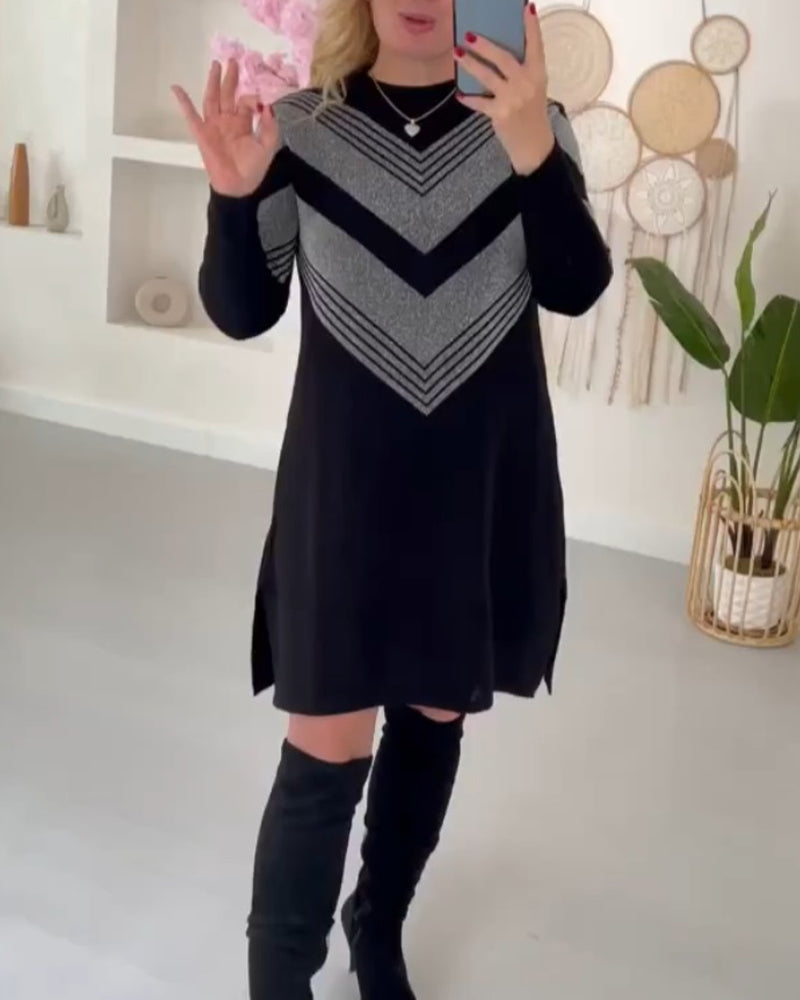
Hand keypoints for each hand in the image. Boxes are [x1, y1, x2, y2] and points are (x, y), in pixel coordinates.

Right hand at [172, 59, 277, 197]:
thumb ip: (268, 126)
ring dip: (213, 81)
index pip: (245, 103)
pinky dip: (183, 102)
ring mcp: (214, 125)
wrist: (238, 187)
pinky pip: (191, 116)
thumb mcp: (267, 146)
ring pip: (212, 98)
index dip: (251, 98)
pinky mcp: (202, 134)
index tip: (258, 98)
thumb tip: (267, 105)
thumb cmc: (253, 169)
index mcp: (242, 123)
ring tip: (215, 64)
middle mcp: (227, 121)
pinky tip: (176, 88)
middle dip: (230, 77)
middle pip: (228, 94)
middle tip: (233, 60)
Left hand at [455, 4, 554, 174]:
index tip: (525, 6)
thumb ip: (522, 69)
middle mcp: (526, 83)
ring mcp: (513, 99)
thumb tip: (496, 51)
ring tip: (456, 53)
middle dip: (485, 45)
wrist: (534, 145)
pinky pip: (479, 102)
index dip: (530, 26)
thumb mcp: (534, 87)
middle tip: (468, 34)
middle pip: (503, 58)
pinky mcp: (500, 114)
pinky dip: (468, 98)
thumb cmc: (531, 112)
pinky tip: (459, 94)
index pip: (535, 44)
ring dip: (470, 64)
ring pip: (487, 76)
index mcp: (538, 73)